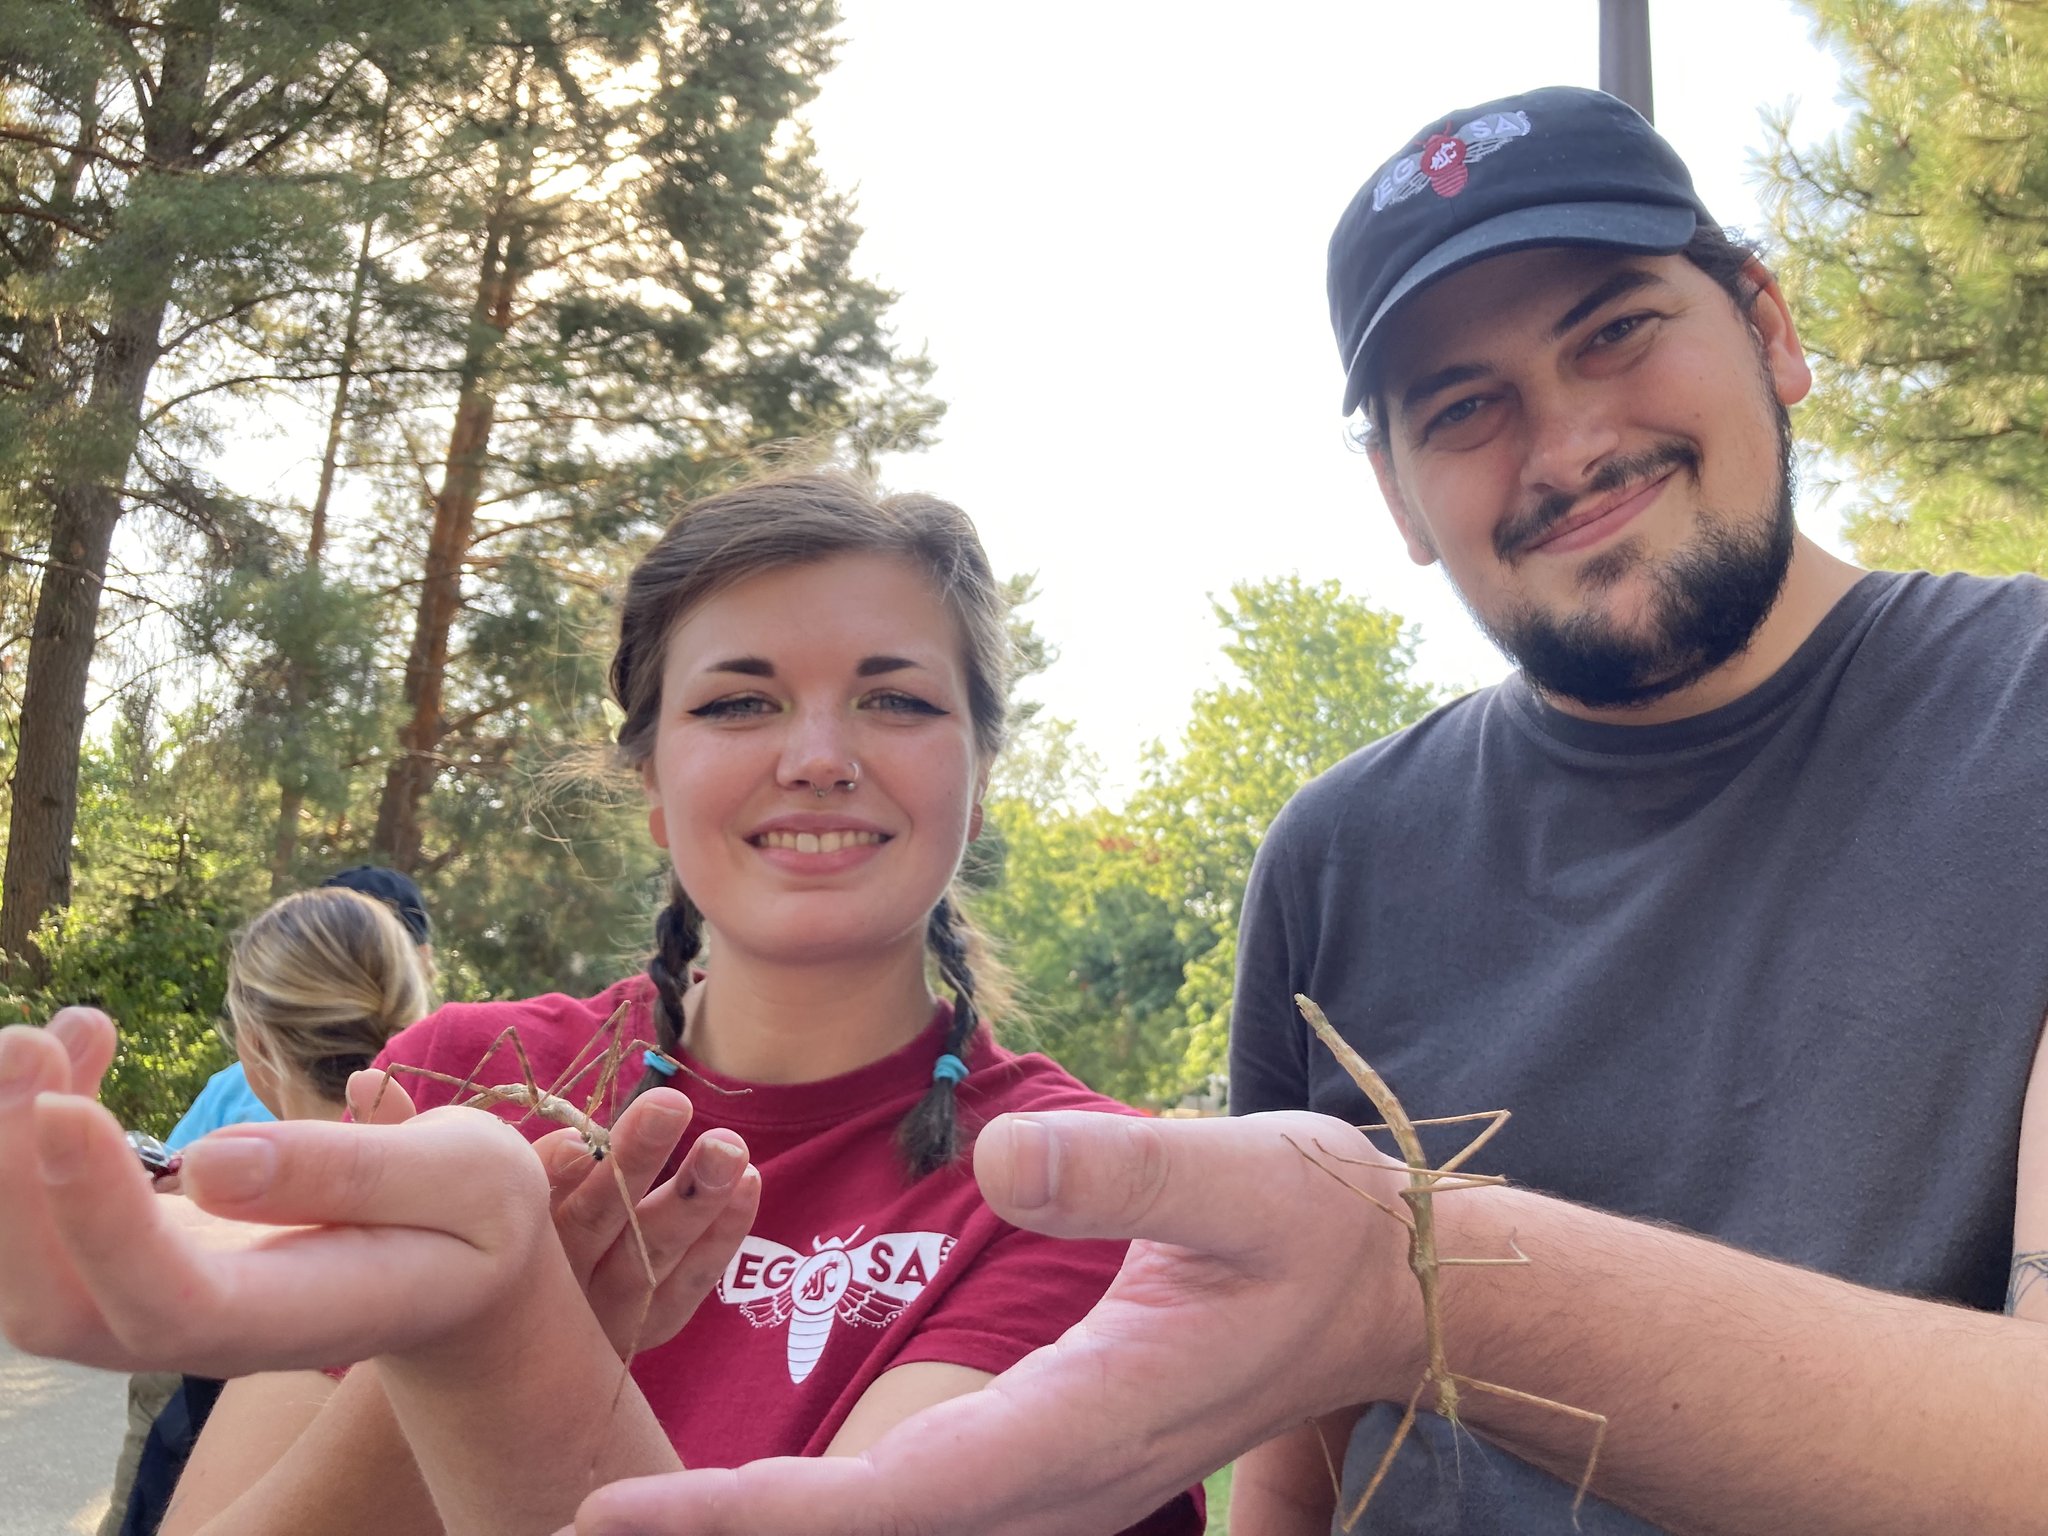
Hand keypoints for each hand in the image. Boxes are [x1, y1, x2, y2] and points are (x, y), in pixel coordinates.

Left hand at [1, 1009, 557, 1378]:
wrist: (459, 1269)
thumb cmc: (476, 1218)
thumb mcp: (466, 1177)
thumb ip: (354, 1172)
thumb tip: (210, 1163)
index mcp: (301, 1316)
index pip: (171, 1303)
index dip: (100, 1222)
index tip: (65, 1109)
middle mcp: (210, 1330)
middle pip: (60, 1309)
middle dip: (8, 1184)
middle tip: (25, 1046)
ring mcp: (162, 1301)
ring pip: (26, 1274)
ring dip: (3, 1151)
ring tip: (46, 1035)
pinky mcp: (140, 1254)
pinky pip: (45, 1216)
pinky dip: (33, 1128)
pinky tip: (82, 1040)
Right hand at [352, 1071, 758, 1358]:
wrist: (468, 1390)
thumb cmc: (446, 1270)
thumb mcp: (420, 1211)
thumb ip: (402, 1142)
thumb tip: (367, 1079)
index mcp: (504, 1248)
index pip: (529, 1209)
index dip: (552, 1175)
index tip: (575, 1141)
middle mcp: (555, 1280)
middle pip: (601, 1219)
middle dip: (637, 1161)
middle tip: (673, 1105)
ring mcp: (601, 1307)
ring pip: (654, 1251)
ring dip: (694, 1196)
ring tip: (732, 1147)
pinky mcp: (638, 1326)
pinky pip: (686, 1286)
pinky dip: (720, 1238)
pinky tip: (751, 1185)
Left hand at [572, 1108, 1418, 1535]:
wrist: (1379, 1287)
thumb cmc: (1311, 1226)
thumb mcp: (1233, 1176)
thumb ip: (1125, 1175)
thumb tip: (1003, 1159)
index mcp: (1078, 1430)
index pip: (883, 1504)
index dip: (743, 1521)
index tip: (616, 1518)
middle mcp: (1054, 1486)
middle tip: (574, 1525)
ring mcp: (1056, 1487)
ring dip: (763, 1534)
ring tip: (633, 1519)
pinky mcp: (1054, 1462)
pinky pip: (919, 1509)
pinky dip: (819, 1514)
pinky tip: (753, 1498)